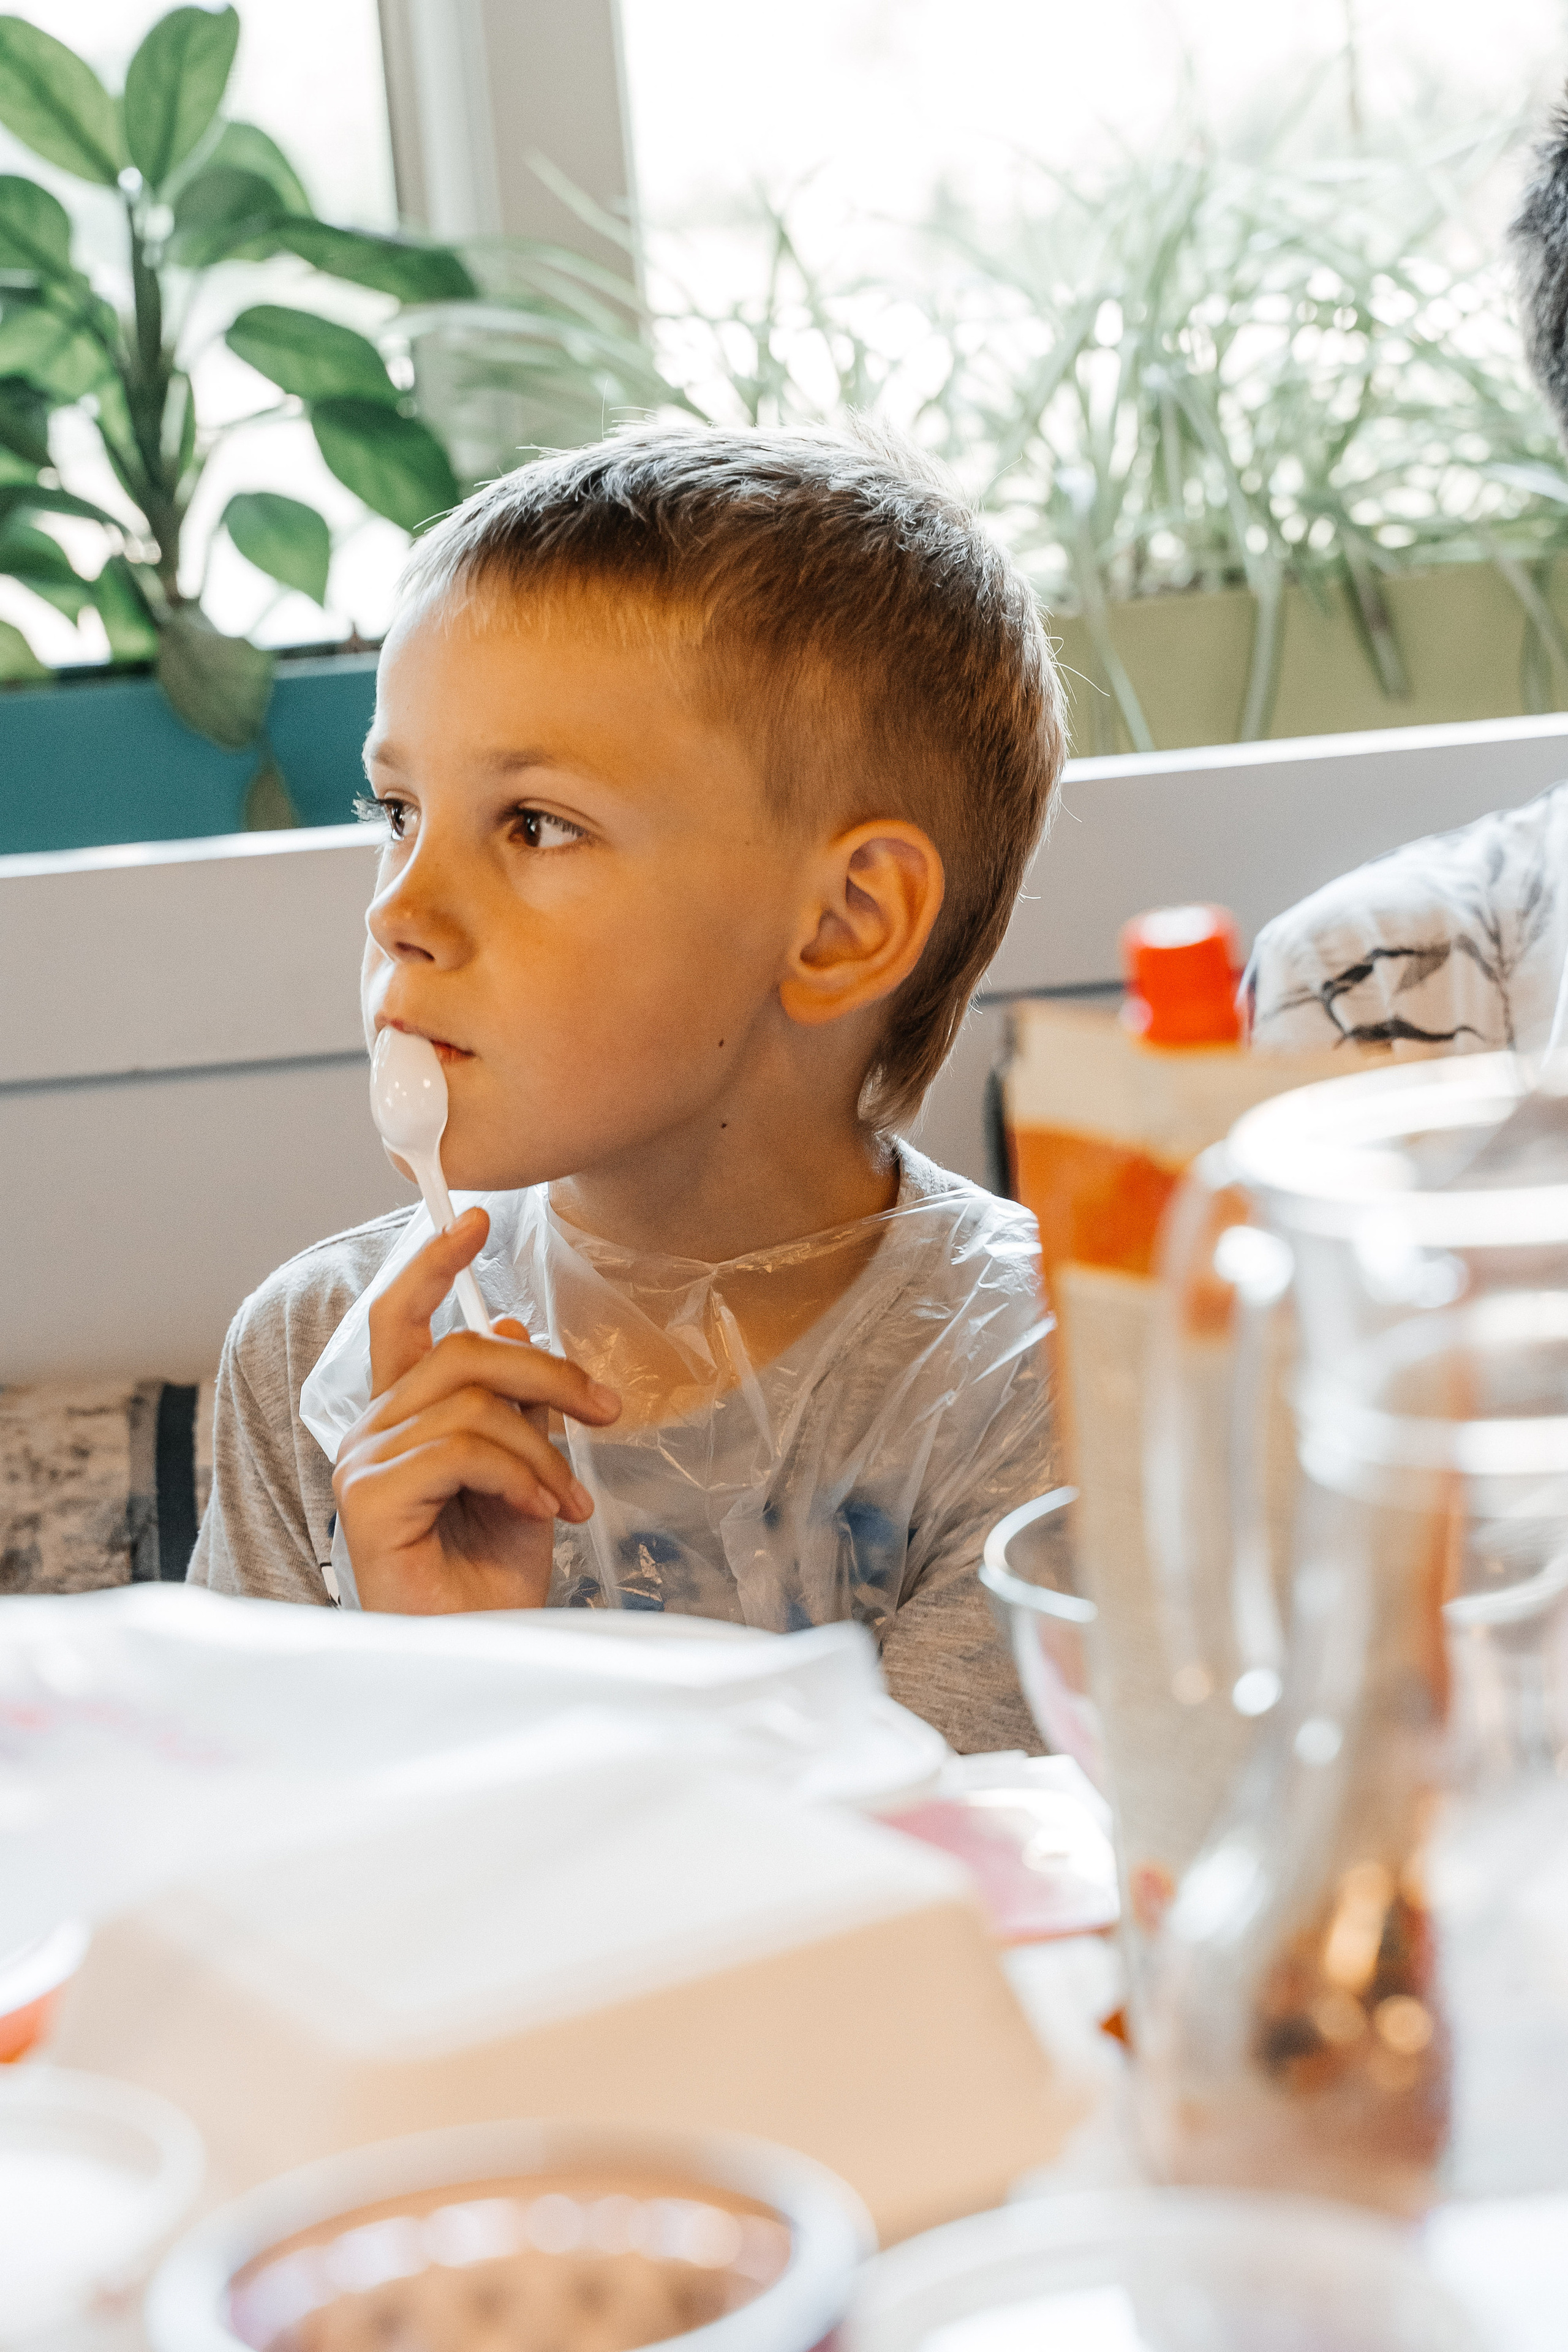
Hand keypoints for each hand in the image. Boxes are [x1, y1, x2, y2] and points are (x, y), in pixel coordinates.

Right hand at [332, 1207, 620, 1613]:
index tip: (477, 1219)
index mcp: (401, 1420)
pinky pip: (461, 1449)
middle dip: (546, 1371)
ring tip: (567, 1500)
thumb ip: (517, 1406)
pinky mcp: (368, 1499)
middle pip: (460, 1351)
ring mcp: (362, 1464)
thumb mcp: (526, 1473)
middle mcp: (370, 1433)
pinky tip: (543, 1512)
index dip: (434, 1262)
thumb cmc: (492, 1579)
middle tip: (605, 1409)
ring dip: (542, 1449)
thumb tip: (511, 1327)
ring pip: (472, 1404)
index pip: (401, 1319)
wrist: (480, 1655)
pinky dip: (520, 1475)